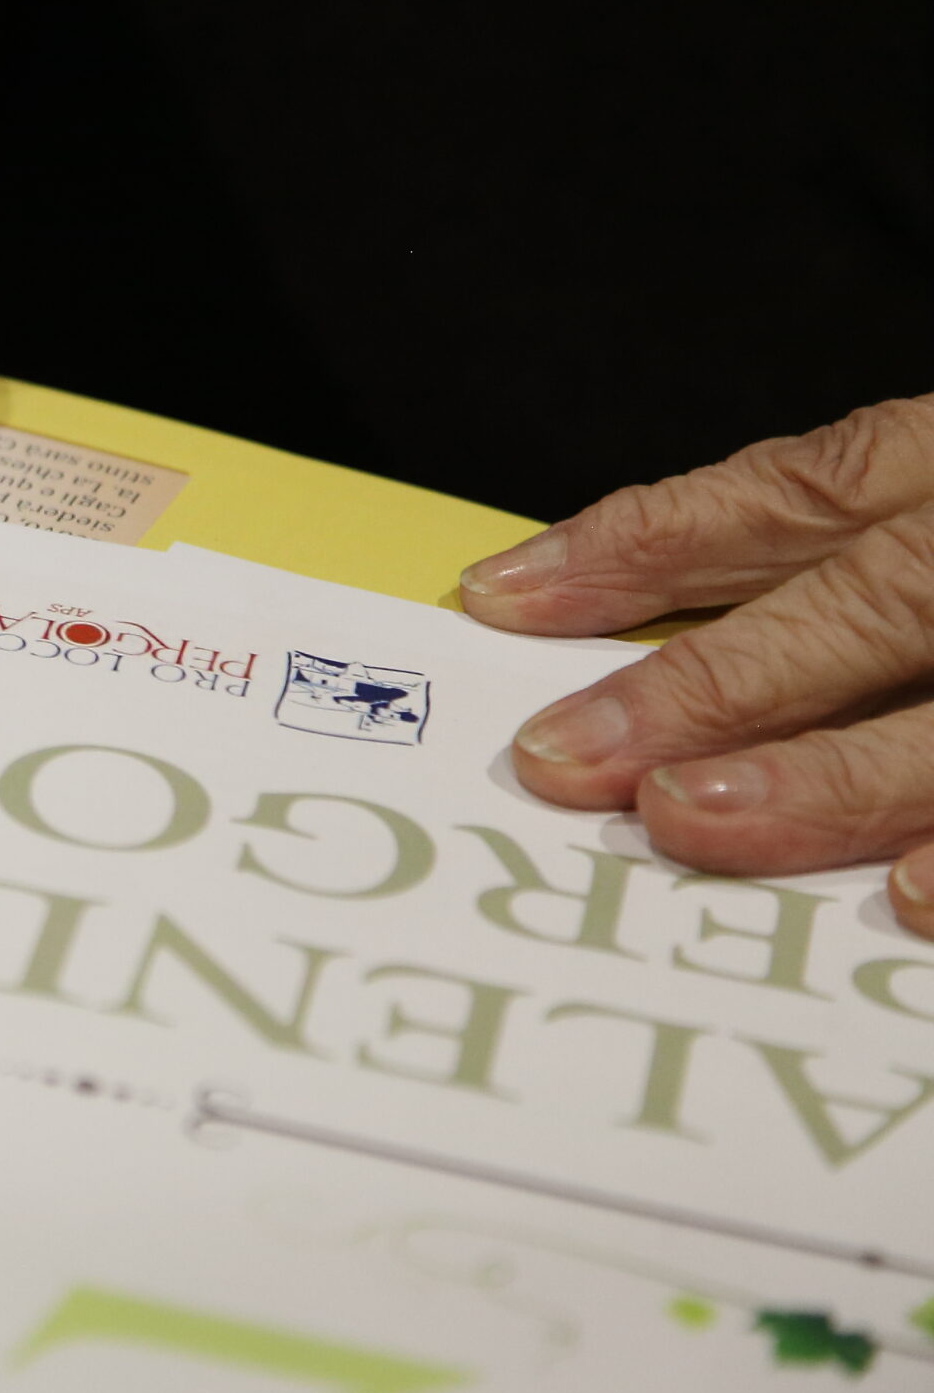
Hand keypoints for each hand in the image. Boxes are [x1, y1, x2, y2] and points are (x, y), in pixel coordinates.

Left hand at [460, 395, 933, 937]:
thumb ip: (832, 549)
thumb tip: (619, 647)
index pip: (795, 491)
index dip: (647, 546)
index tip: (499, 599)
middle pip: (867, 604)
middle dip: (712, 685)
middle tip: (565, 756)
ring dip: (823, 776)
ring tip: (684, 820)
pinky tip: (908, 901)